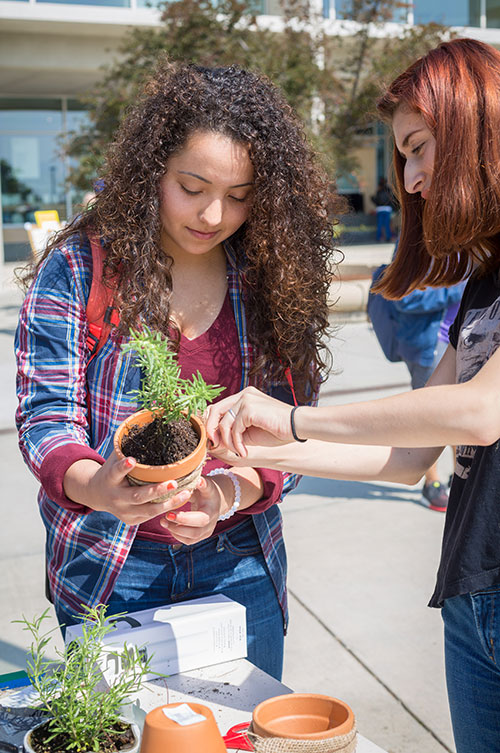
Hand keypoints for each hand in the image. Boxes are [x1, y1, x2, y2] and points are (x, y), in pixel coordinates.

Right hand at [65, 452, 192, 525]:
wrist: (96, 494)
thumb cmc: (112, 469)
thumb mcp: (114, 456)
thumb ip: (128, 443)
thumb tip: (148, 415)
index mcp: (108, 479)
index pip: (114, 472)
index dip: (123, 467)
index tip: (132, 460)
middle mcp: (115, 498)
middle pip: (137, 496)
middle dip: (155, 491)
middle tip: (173, 483)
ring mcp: (123, 512)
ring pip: (148, 510)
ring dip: (169, 503)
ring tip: (187, 493)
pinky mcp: (131, 520)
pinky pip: (151, 515)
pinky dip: (167, 508)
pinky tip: (183, 499)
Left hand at [159, 476, 225, 544]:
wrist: (215, 500)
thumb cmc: (207, 490)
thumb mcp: (206, 485)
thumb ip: (202, 483)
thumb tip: (198, 481)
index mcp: (212, 511)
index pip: (200, 519)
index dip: (184, 519)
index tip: (168, 513)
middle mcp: (211, 524)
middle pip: (195, 532)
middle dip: (177, 527)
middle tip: (163, 518)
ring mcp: (206, 532)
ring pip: (190, 539)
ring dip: (174, 531)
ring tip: (163, 521)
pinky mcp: (201, 536)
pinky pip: (188, 541)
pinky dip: (177, 535)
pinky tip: (169, 526)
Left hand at [205, 386, 293, 457]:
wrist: (298, 426)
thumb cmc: (278, 430)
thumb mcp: (250, 431)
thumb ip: (234, 431)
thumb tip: (215, 440)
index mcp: (244, 397)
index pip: (218, 407)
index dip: (211, 424)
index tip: (214, 441)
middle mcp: (243, 394)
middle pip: (214, 411)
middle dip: (211, 431)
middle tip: (215, 447)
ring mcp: (246, 399)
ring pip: (223, 423)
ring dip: (228, 442)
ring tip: (239, 452)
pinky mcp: (249, 408)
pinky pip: (234, 429)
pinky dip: (236, 444)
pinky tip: (244, 452)